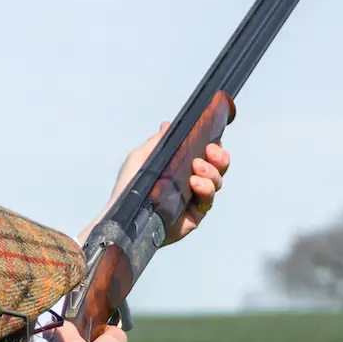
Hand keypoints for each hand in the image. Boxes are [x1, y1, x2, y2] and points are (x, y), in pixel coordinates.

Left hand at [77, 122, 231, 245]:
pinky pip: (208, 201)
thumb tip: (167, 125)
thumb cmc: (128, 187)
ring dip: (211, 173)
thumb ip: (157, 142)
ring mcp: (195, 200)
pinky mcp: (195, 216)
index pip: (208, 154)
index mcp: (182, 166)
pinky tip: (195, 183)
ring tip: (197, 170)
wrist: (123, 215)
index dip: (215, 147)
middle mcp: (192, 182)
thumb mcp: (140, 158)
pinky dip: (206, 189)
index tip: (211, 142)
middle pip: (218, 168)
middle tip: (209, 152)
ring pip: (217, 183)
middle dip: (220, 158)